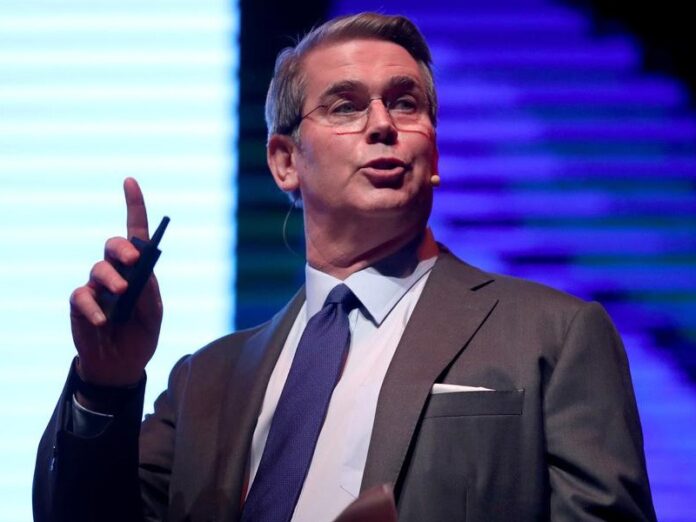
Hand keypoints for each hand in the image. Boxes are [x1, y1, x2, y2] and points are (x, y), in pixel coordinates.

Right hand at [70, 177, 163, 386]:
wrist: (122, 365)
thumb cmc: (141, 335)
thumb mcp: (154, 315)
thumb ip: (149, 293)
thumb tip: (141, 273)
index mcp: (139, 270)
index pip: (135, 232)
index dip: (134, 206)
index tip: (130, 181)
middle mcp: (116, 273)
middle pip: (114, 246)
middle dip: (124, 248)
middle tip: (135, 261)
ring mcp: (97, 287)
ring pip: (98, 269)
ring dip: (111, 279)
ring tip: (122, 293)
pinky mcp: (80, 305)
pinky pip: (82, 296)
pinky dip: (93, 307)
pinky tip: (103, 320)